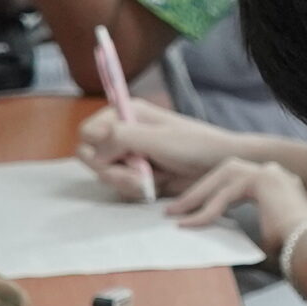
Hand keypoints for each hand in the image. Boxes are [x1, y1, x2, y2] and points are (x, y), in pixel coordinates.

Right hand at [74, 103, 255, 201]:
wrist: (219, 167)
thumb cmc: (194, 146)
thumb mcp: (157, 138)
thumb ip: (122, 137)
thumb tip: (91, 148)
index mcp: (126, 114)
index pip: (87, 131)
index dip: (96, 148)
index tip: (117, 156)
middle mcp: (123, 133)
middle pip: (90, 157)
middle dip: (111, 171)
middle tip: (136, 177)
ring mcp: (128, 156)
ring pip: (104, 175)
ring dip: (125, 183)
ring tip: (151, 181)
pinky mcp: (136, 175)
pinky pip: (119, 188)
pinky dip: (133, 191)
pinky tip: (154, 186)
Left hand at [165, 158, 306, 260]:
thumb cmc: (295, 250)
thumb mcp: (265, 236)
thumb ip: (246, 229)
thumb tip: (225, 240)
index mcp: (277, 184)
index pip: (234, 181)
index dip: (210, 194)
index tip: (189, 208)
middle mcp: (275, 173)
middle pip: (225, 173)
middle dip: (198, 190)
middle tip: (175, 208)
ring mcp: (270, 172)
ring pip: (222, 179)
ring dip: (197, 197)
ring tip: (176, 214)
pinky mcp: (263, 180)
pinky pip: (226, 194)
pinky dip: (207, 210)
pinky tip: (192, 223)